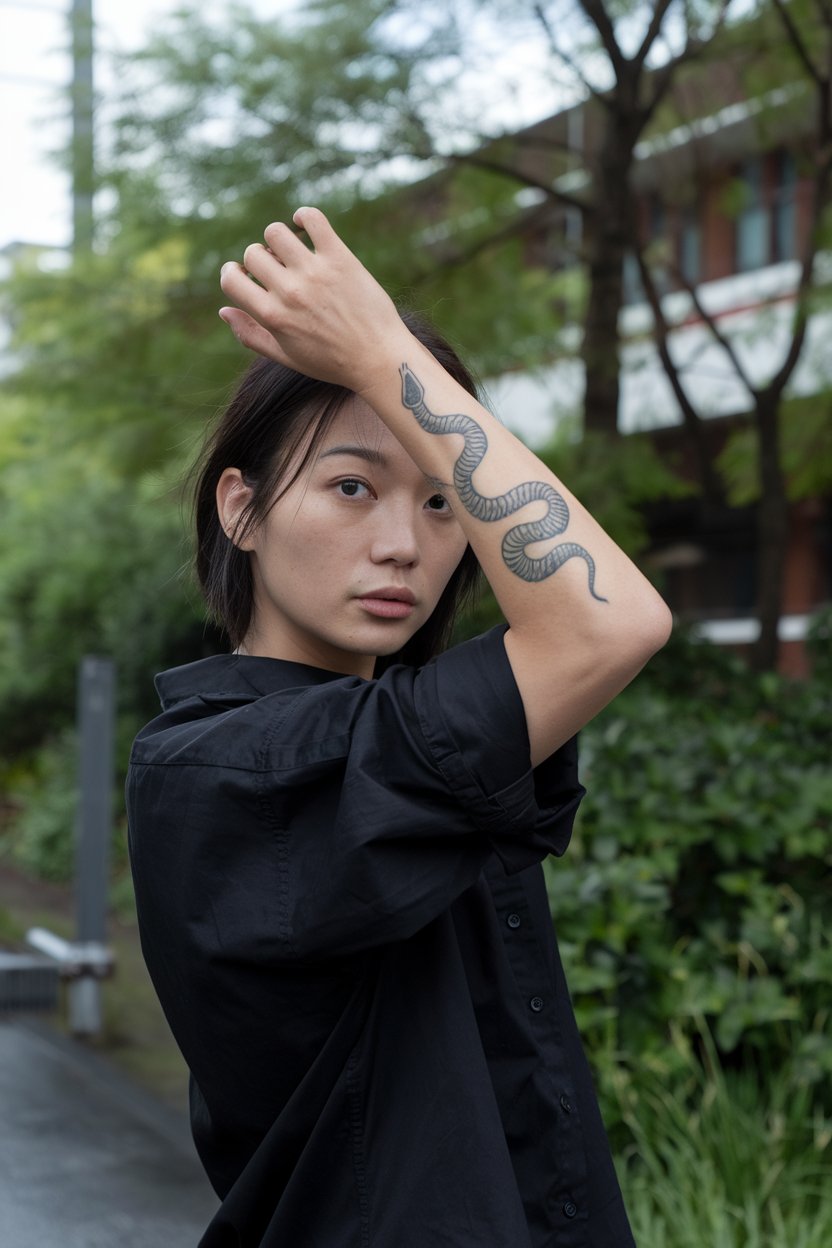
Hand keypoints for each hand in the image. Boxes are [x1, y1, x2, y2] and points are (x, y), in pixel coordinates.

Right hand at [218, 207, 403, 391]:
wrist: (378, 359)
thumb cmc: (332, 362)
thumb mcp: (286, 357)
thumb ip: (251, 335)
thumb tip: (223, 310)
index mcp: (272, 317)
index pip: (230, 280)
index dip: (232, 273)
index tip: (246, 275)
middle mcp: (290, 292)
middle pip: (253, 253)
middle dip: (260, 258)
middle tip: (279, 268)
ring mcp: (315, 272)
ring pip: (276, 232)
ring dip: (280, 239)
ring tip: (294, 251)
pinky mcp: (340, 258)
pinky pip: (312, 219)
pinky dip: (304, 217)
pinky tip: (306, 227)